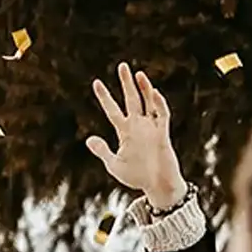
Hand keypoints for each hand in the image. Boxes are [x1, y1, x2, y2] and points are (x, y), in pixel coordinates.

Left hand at [86, 63, 186, 211]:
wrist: (156, 186)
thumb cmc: (136, 176)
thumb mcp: (114, 164)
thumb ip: (103, 151)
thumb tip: (89, 139)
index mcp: (125, 132)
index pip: (112, 109)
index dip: (104, 96)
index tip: (96, 82)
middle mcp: (138, 126)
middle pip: (132, 99)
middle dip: (126, 83)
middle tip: (122, 65)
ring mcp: (151, 128)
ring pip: (148, 102)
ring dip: (144, 88)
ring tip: (137, 74)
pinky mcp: (162, 134)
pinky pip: (162, 116)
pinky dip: (158, 105)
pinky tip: (153, 93)